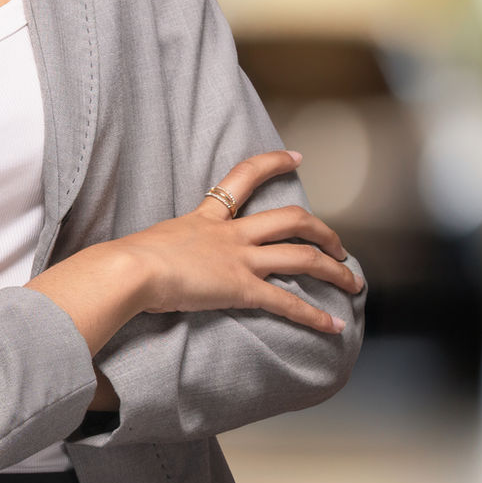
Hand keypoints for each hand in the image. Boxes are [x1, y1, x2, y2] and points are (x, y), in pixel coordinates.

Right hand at [117, 149, 364, 333]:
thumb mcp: (151, 241)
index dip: (273, 163)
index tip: (296, 156)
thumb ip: (164, 247)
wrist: (130, 269)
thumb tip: (149, 259)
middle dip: (323, 230)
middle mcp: (230, 234)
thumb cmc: (129, 257)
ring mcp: (239, 260)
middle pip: (291, 219)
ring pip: (301, 257)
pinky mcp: (241, 289)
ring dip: (333, 271)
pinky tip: (332, 325)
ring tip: (352, 282)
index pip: (243, 177)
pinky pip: (286, 302)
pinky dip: (313, 315)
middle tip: (338, 244)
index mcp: (207, 216)